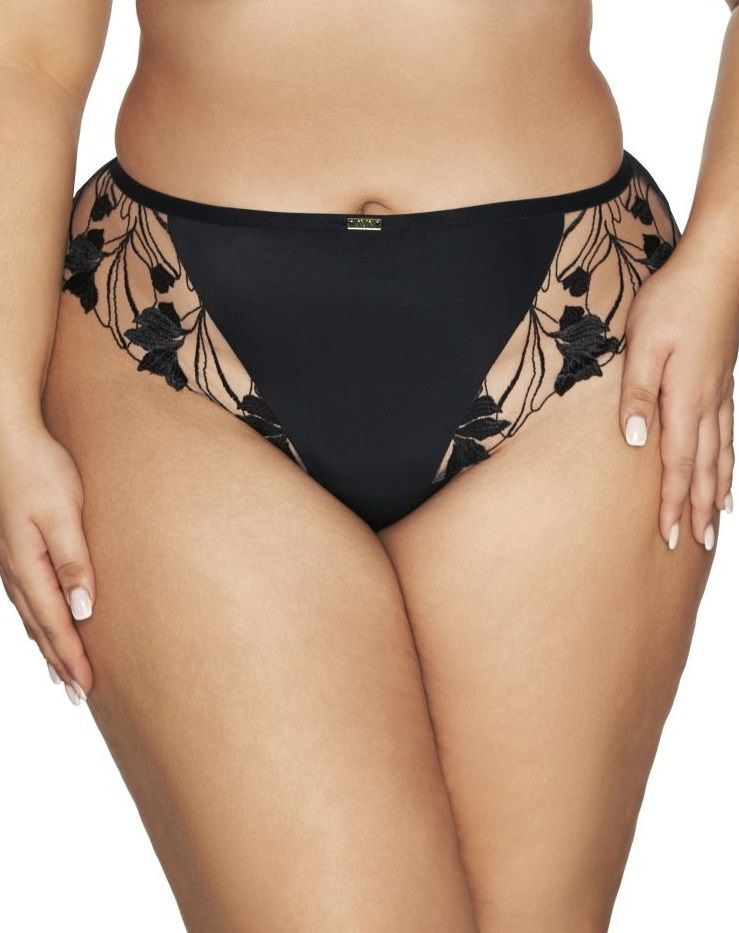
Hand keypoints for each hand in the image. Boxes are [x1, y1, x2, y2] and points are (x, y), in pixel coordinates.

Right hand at [0, 422, 94, 702]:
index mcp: (29, 566)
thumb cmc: (40, 471)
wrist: (7, 439)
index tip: (88, 687)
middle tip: (78, 694)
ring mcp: (10, 561)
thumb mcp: (64, 514)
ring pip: (31, 616)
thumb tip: (83, 610)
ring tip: (63, 672)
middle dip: (61, 662)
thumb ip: (74, 562)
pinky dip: (39, 620)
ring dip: (48, 645)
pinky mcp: (13, 549)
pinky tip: (44, 623)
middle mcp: (15, 570)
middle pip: (41, 627)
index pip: (56, 624)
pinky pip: (26, 598)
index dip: (72, 657)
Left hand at [619, 244, 737, 549]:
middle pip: (704, 469)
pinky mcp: (723, 379)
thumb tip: (637, 442)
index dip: (672, 503)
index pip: (676, 464)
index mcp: (686, 398)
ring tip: (715, 524)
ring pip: (722, 455)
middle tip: (695, 547)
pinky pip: (729, 433)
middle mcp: (709, 402)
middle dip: (697, 510)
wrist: (720, 263)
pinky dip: (728, 462)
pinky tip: (726, 471)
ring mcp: (721, 392)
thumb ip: (638, 393)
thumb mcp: (644, 343)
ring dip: (715, 492)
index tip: (668, 538)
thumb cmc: (675, 298)